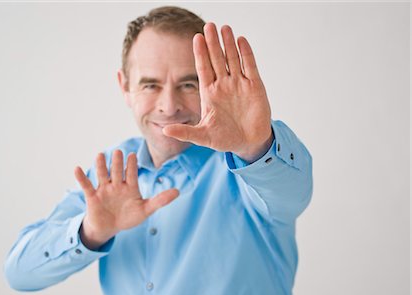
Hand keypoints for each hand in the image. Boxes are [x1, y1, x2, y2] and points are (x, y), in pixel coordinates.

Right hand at [74, 150, 178, 249]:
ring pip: (102, 175)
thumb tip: (178, 191)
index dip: (131, 166)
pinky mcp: (92, 197)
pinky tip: (77, 168)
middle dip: (117, 163)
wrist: (109, 228)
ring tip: (100, 155)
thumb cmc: (127, 217)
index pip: (131, 174)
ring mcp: (104, 190)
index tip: (133, 155)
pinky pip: (86, 186)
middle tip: (118, 152)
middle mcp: (116, 185)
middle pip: (117, 172)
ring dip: (101, 166)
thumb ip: (160, 200)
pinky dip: (81, 178)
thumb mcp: (145, 210)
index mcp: (130, 187)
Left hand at [163, 23, 272, 162]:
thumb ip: (185, 132)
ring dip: (229, 44)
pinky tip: (241, 40)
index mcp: (210, 94)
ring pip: (233, 59)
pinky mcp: (255, 86)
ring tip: (224, 28)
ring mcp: (239, 84)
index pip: (203, 69)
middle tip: (209, 26)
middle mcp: (223, 85)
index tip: (196, 38)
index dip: (200, 54)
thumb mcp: (203, 137)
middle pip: (217, 59)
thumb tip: (165, 131)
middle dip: (213, 43)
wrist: (249, 143)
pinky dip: (246, 54)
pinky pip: (250, 66)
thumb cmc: (225, 139)